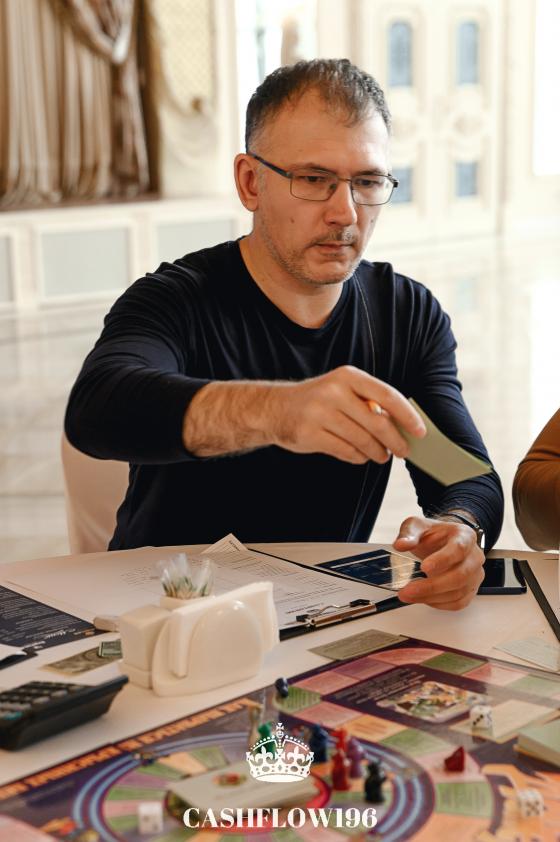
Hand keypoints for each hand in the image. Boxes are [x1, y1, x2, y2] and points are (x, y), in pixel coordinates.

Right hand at [269, 366, 425, 464]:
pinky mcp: (310, 434)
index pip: (387, 395)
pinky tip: (361, 456)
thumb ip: (368, 402)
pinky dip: (358, 457)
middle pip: (377, 423)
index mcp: (347, 376)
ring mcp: (320, 413)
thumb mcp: (341, 389)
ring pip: (362, 441)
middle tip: (404, 451)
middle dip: (395, 441)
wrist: (274, 408)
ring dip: (377, 452)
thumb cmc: (318, 400)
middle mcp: (334, 392)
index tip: (420, 431)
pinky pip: (346, 452)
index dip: (407, 415)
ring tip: (382, 456)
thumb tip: (403, 426)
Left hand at [394, 516, 484, 610]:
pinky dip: (438, 604)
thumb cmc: (433, 535)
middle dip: (432, 586)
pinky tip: (422, 598)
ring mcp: (474, 575)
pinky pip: (458, 602)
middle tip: (409, 589)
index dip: (443, 559)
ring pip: (458, 592)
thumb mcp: (417, 526)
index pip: (459, 548)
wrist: (440, 543)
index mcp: (464, 535)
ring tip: (409, 595)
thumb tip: (401, 544)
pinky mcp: (470, 590)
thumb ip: (408, 534)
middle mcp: (474, 556)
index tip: (424, 567)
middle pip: (460, 575)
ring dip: (431, 597)